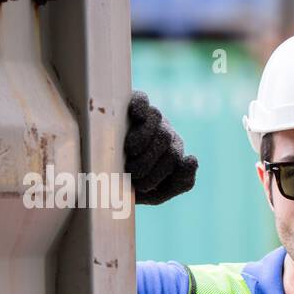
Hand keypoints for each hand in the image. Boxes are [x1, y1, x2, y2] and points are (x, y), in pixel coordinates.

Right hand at [125, 90, 197, 204]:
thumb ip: (181, 182)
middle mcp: (168, 136)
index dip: (159, 178)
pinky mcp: (137, 103)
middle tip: (130, 173)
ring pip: (160, 128)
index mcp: (174, 156)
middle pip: (171, 150)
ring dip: (144, 143)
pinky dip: (141, 109)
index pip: (181, 168)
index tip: (140, 186)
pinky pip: (143, 102)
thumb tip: (193, 159)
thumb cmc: (130, 180)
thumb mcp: (156, 191)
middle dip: (148, 165)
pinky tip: (137, 117)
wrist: (100, 171)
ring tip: (129, 152)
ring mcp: (154, 119)